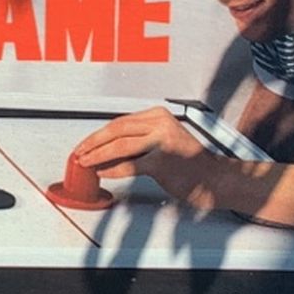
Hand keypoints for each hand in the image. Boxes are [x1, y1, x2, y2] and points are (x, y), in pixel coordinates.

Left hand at [74, 107, 225, 210]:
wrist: (214, 178)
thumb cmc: (189, 162)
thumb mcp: (164, 140)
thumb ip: (139, 139)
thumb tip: (107, 148)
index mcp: (158, 115)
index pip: (120, 122)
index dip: (99, 134)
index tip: (86, 143)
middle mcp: (160, 124)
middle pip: (116, 130)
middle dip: (93, 142)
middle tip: (79, 152)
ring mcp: (162, 142)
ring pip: (120, 145)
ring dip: (98, 155)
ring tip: (86, 163)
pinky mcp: (163, 161)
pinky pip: (130, 165)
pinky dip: (114, 170)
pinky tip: (104, 173)